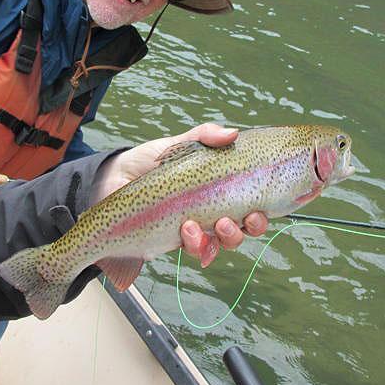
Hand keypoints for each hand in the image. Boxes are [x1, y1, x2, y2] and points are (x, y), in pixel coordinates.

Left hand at [92, 123, 267, 266]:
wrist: (114, 179)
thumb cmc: (150, 161)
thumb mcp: (179, 144)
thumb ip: (204, 136)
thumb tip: (233, 133)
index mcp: (221, 188)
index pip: (254, 200)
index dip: (269, 207)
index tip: (271, 204)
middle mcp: (214, 210)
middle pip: (247, 227)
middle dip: (253, 227)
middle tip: (248, 217)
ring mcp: (197, 228)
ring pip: (225, 242)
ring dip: (227, 237)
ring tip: (214, 224)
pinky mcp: (177, 240)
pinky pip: (197, 250)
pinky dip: (198, 246)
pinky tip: (188, 232)